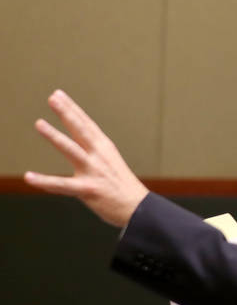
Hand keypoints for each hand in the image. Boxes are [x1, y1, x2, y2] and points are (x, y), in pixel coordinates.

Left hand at [27, 90, 148, 227]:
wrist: (139, 210)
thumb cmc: (123, 188)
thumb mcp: (111, 164)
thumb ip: (93, 153)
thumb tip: (79, 143)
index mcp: (105, 149)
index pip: (87, 125)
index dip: (73, 109)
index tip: (60, 95)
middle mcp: (99, 157)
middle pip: (81, 130)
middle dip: (67, 113)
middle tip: (53, 98)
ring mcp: (94, 172)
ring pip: (72, 150)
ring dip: (55, 136)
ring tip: (40, 123)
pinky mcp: (88, 190)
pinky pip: (62, 185)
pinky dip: (45, 181)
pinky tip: (29, 177)